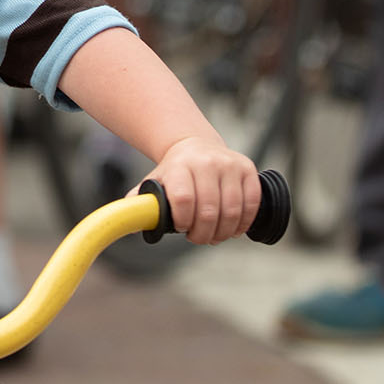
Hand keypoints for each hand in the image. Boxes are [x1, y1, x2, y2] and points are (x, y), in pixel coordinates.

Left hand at [145, 136, 260, 245]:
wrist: (196, 146)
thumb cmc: (174, 172)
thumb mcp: (154, 182)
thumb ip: (141, 203)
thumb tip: (132, 223)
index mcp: (179, 165)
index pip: (184, 199)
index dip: (183, 221)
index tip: (181, 228)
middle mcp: (206, 162)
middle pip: (209, 210)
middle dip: (203, 233)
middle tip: (198, 238)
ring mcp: (229, 164)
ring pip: (232, 210)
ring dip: (223, 232)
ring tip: (214, 236)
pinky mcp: (248, 169)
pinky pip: (252, 203)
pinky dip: (243, 222)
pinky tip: (233, 228)